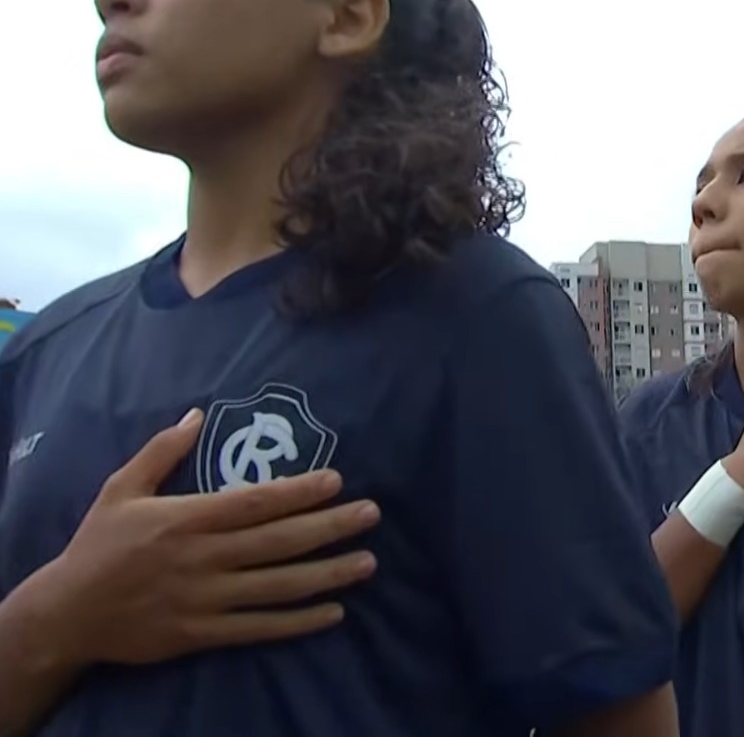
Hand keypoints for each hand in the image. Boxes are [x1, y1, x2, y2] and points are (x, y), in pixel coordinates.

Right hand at [40, 408, 381, 666]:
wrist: (65, 614)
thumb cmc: (98, 545)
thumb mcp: (120, 489)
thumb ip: (161, 453)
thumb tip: (195, 415)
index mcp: (185, 520)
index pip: (254, 503)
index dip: (299, 492)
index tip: (337, 480)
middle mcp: (201, 558)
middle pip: (277, 541)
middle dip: (330, 527)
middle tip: (372, 514)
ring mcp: (203, 598)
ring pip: (277, 586)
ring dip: (327, 574)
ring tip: (367, 562)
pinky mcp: (200, 633)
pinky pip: (259, 628)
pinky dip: (298, 622)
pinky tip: (334, 612)